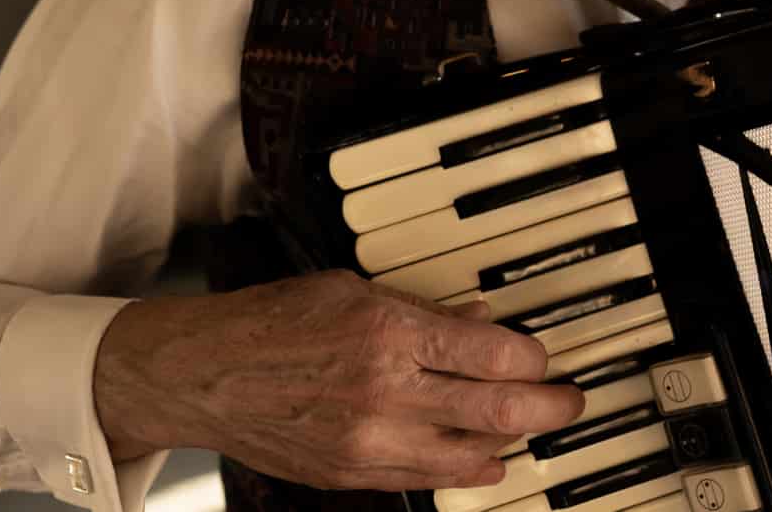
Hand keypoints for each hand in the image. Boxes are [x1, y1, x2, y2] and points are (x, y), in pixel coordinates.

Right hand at [92, 269, 584, 490]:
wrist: (202, 375)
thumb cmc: (273, 322)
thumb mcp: (355, 290)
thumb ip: (424, 310)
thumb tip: (483, 319)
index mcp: (390, 332)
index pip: (497, 354)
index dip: (536, 359)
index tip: (546, 357)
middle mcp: (385, 390)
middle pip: (499, 409)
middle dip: (550, 406)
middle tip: (569, 400)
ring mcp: (369, 440)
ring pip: (472, 454)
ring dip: (512, 441)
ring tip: (532, 428)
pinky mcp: (351, 473)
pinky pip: (428, 481)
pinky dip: (467, 471)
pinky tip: (487, 462)